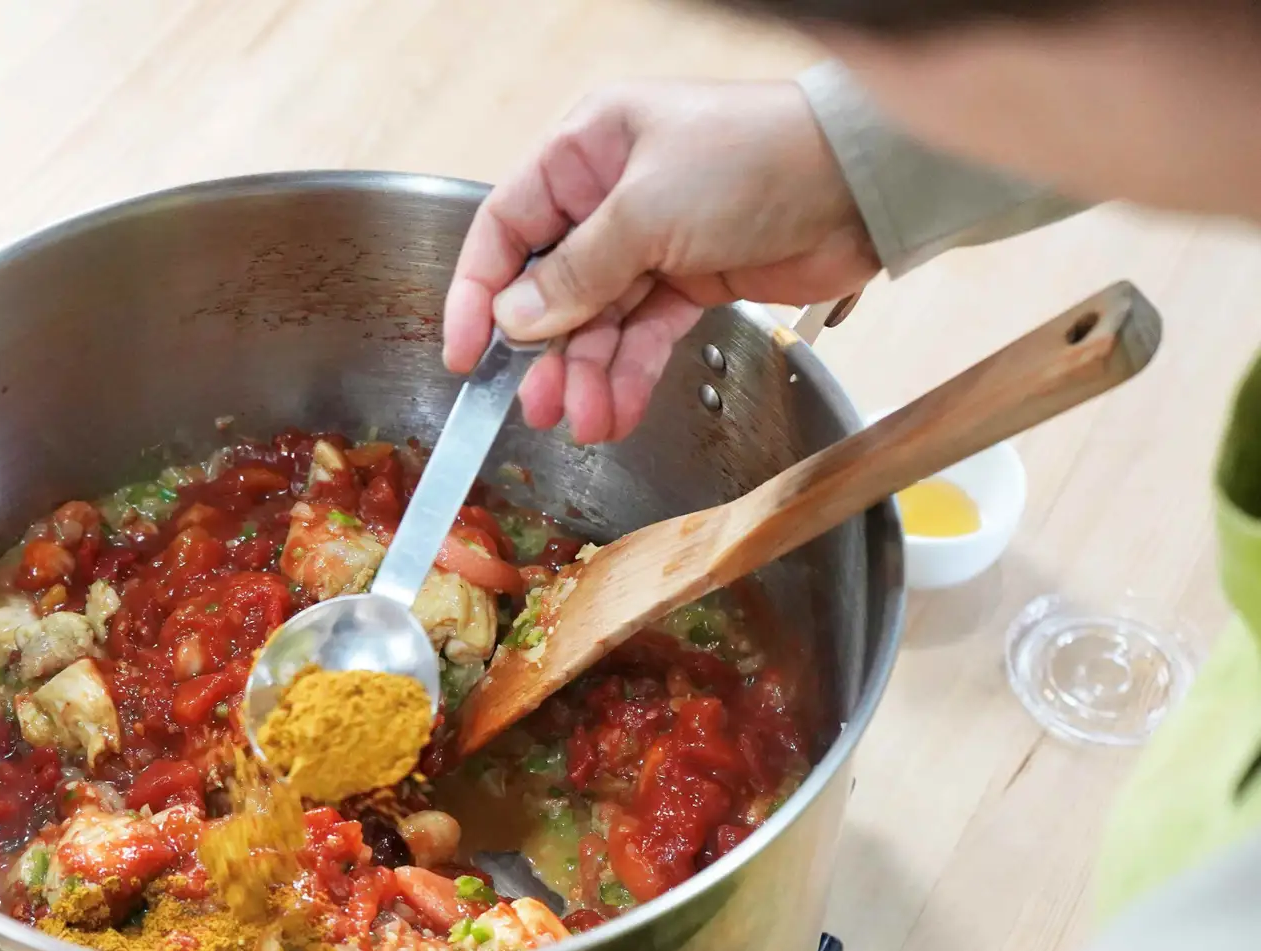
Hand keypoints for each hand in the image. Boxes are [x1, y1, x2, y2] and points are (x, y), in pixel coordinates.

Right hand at [444, 81, 879, 442]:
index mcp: (585, 150)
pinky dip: (629, 377)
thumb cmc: (755, 158)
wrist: (863, 184)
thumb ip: (575, 271)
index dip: (479, 293)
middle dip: (544, 353)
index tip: (467, 355)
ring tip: (584, 422)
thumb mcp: (646, 211)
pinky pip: (643, 337)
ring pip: (596, 322)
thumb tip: (514, 319)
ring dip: (588, 376)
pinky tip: (616, 413)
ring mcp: (653, 240)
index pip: (506, 227)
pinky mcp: (693, 280)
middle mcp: (610, 194)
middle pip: (550, 286)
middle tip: (537, 407)